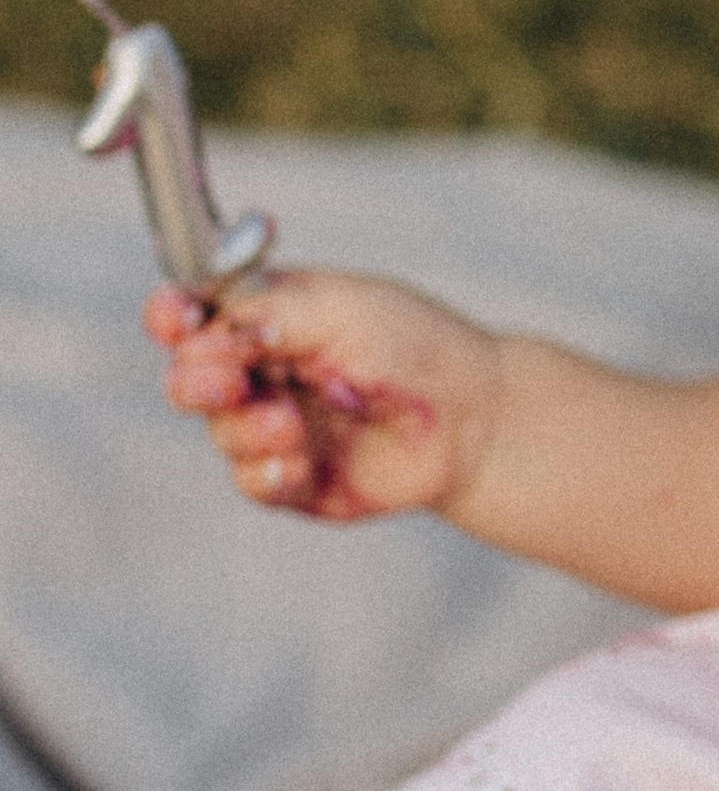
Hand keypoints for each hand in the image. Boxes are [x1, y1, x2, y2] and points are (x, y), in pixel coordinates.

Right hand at [147, 270, 502, 524]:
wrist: (473, 417)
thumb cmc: (414, 347)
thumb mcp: (343, 309)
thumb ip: (272, 312)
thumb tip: (212, 329)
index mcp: (265, 316)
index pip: (193, 314)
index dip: (171, 316)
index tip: (173, 320)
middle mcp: (261, 371)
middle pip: (188, 377)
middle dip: (197, 380)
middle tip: (229, 382)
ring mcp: (273, 427)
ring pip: (220, 433)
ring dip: (247, 428)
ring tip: (292, 425)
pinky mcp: (293, 478)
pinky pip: (252, 482)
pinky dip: (266, 472)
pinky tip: (295, 463)